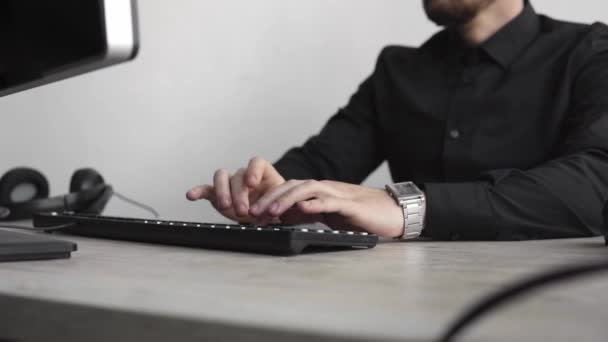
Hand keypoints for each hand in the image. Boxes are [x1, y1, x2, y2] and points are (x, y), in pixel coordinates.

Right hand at [186, 157, 284, 222]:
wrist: (269, 218)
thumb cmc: (278, 209)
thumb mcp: (285, 204)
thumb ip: (286, 203)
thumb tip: (295, 205)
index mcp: (263, 173)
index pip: (256, 162)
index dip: (253, 171)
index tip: (253, 184)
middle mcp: (245, 175)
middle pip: (237, 174)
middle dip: (239, 192)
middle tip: (244, 210)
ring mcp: (230, 184)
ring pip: (221, 178)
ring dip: (222, 192)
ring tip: (225, 207)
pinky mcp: (218, 195)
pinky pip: (207, 190)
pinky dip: (198, 191)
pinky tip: (191, 195)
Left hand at [249, 180, 405, 237]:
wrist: (394, 213)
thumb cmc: (363, 216)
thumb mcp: (331, 216)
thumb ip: (310, 213)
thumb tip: (287, 218)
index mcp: (320, 192)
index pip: (289, 190)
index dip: (270, 199)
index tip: (253, 213)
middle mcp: (326, 189)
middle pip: (293, 186)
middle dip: (271, 199)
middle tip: (253, 212)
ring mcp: (339, 195)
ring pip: (307, 190)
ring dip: (287, 200)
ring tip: (271, 212)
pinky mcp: (352, 206)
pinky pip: (330, 202)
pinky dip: (315, 204)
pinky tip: (302, 210)